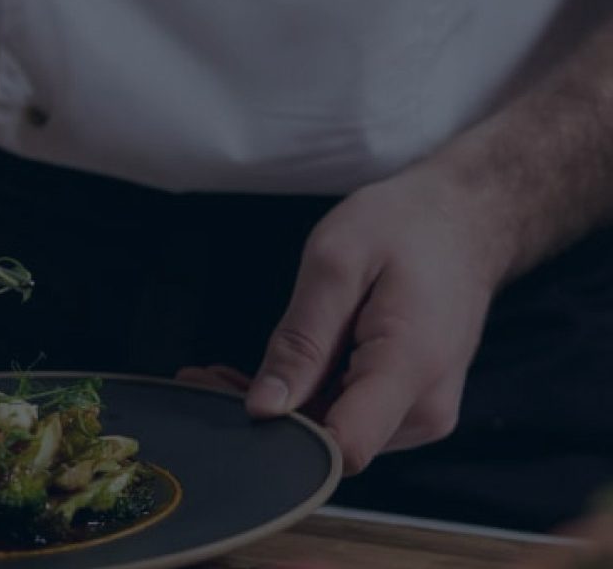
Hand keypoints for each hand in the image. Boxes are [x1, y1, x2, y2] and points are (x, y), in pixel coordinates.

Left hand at [242, 166, 502, 473]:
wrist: (464, 221)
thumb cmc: (405, 227)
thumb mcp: (337, 263)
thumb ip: (301, 340)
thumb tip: (264, 407)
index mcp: (410, 369)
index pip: (340, 448)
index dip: (277, 434)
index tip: (226, 397)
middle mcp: (423, 409)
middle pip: (328, 445)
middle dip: (265, 418)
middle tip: (204, 377)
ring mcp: (420, 414)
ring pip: (332, 434)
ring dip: (280, 408)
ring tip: (228, 370)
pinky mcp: (408, 407)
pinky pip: (346, 418)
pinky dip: (304, 400)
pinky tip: (267, 375)